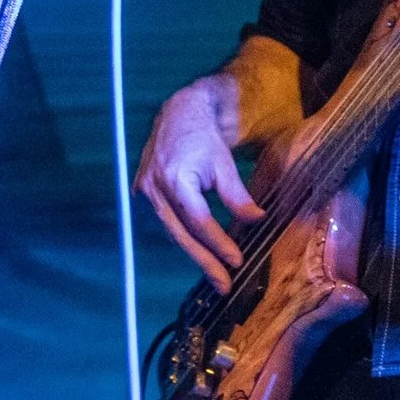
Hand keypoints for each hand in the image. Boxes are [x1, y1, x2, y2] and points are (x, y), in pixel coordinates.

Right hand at [134, 73, 265, 290]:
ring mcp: (145, 192)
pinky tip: (200, 253)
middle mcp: (155, 189)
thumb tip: (256, 220)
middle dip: (205, 262)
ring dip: (195, 254)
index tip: (237, 261)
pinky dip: (184, 238)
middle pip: (182, 235)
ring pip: (173, 232)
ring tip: (216, 275)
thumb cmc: (203, 137)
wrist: (177, 114)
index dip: (218, 243)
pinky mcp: (142, 193)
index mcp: (175, 179)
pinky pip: (167, 222)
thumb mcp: (224, 163)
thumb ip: (237, 195)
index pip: (199, 221)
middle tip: (224, 285)